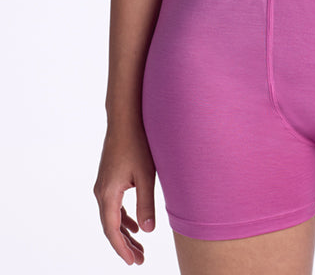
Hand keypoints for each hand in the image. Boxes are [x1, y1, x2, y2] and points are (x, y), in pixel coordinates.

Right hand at [94, 126, 155, 264]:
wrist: (125, 119)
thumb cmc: (137, 144)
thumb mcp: (146, 175)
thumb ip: (146, 204)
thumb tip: (148, 231)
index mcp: (108, 194)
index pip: (112, 230)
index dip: (122, 248)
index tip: (134, 262)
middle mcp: (101, 192)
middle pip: (111, 227)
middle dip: (125, 245)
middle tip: (139, 260)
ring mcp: (103, 185)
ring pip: (112, 217)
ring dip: (124, 233)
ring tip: (139, 248)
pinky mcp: (109, 179)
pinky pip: (113, 206)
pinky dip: (123, 218)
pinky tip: (135, 224)